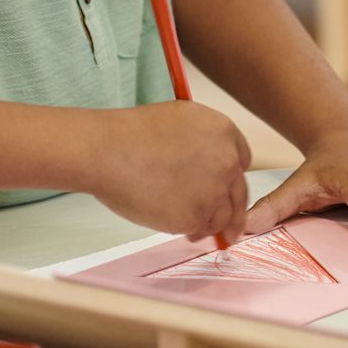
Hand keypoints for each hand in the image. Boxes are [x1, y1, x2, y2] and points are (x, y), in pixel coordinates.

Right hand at [89, 103, 251, 240]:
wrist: (106, 151)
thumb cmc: (131, 134)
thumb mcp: (182, 118)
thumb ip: (204, 140)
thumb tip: (208, 162)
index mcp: (225, 133)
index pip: (241, 162)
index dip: (229, 179)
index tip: (224, 190)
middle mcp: (227, 162)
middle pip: (238, 194)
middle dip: (231, 212)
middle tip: (228, 229)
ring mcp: (213, 190)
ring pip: (222, 217)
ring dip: (209, 223)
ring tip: (187, 224)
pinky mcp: (194, 216)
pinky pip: (198, 228)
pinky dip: (188, 229)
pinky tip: (170, 223)